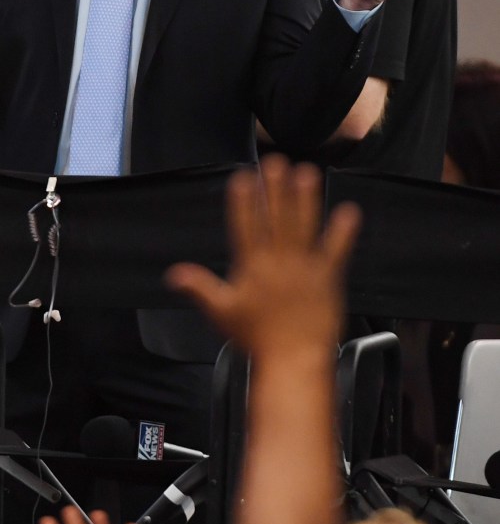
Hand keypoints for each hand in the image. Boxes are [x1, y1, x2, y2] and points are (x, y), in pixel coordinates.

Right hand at [165, 155, 359, 358]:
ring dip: (306, 199)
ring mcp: (305, 268)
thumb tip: (174, 273)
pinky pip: (336, 250)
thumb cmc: (257, 338)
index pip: (246, 226)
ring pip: (304, 226)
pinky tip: (348, 211)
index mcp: (252, 266)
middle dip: (275, 188)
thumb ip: (198, 287)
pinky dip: (343, 232)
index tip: (244, 177)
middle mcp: (279, 262)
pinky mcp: (328, 278)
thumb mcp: (221, 312)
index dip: (244, 200)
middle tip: (276, 162)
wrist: (293, 361)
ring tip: (307, 172)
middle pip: (276, 218)